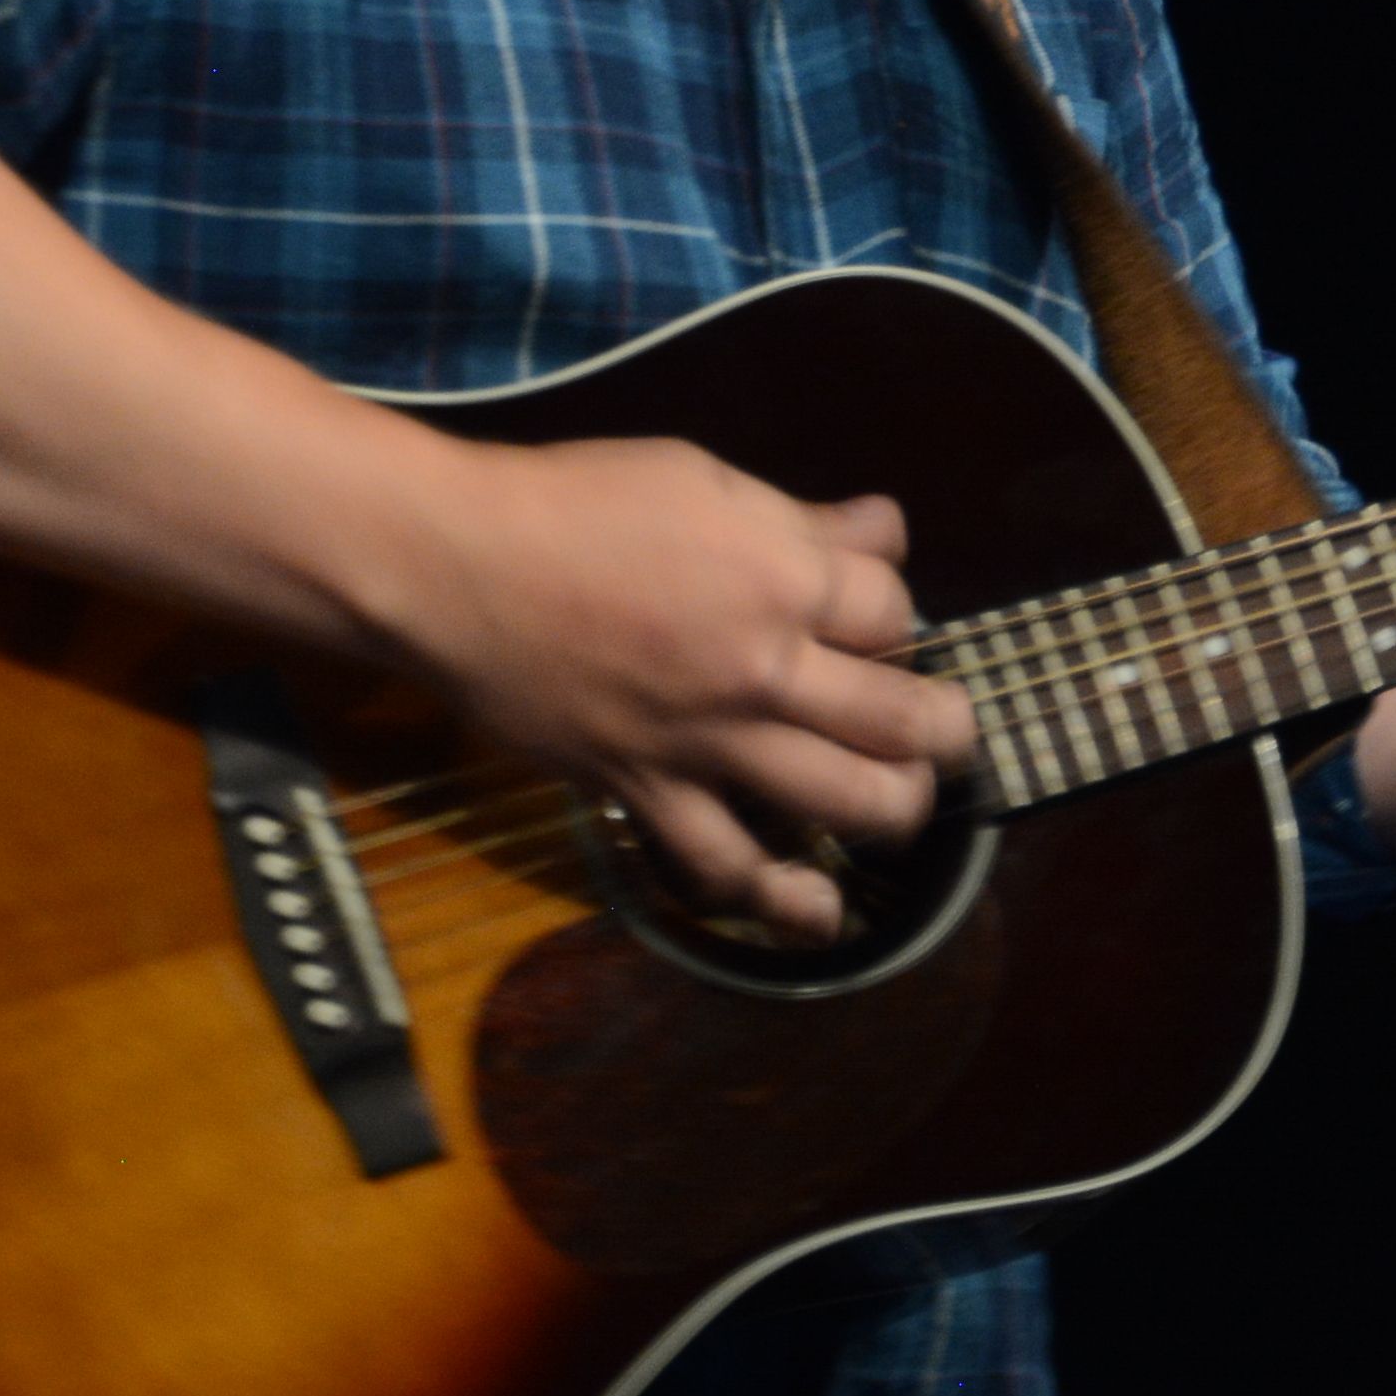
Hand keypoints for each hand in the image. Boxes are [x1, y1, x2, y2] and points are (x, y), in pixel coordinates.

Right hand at [383, 436, 968, 938]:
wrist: (451, 566)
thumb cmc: (574, 505)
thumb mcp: (703, 481)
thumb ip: (804, 520)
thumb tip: (888, 529)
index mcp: (783, 576)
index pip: (896, 610)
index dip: (898, 615)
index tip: (874, 620)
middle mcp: (761, 666)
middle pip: (902, 717)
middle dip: (943, 728)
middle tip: (944, 730)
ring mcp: (706, 739)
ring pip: (845, 800)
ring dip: (895, 808)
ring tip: (902, 802)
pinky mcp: (645, 790)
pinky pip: (724, 866)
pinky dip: (778, 901)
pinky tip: (818, 915)